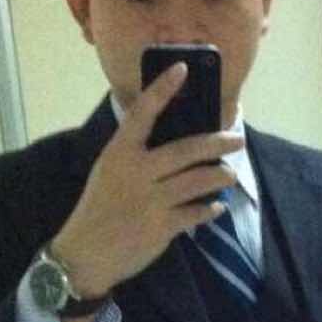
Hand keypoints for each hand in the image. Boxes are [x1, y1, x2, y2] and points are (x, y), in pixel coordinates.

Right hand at [51, 62, 243, 298]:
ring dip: (219, 176)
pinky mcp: (161, 227)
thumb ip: (136, 155)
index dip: (162, 89)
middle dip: (216, 142)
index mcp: (119, 153)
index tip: (182, 68)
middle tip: (237, 137)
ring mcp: (150, 200)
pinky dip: (209, 209)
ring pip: (198, 181)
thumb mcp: (108, 172)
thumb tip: (176, 143)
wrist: (84, 253)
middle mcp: (136, 172)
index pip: (142, 113)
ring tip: (229, 174)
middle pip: (186, 150)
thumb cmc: (98, 207)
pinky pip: (196, 213)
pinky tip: (216, 207)